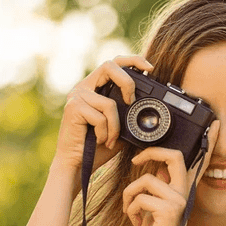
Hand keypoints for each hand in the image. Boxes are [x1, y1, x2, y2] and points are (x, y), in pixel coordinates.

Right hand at [51, 55, 151, 191]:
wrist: (77, 165)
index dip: (132, 60)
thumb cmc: (97, 147)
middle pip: (109, 66)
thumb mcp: (120, 127)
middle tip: (131, 102)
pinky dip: (106, 133)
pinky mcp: (73, 108)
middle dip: (127, 83)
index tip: (149, 68)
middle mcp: (83, 87)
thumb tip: (152, 110)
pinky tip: (99, 141)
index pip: (114, 64)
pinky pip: (101, 117)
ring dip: (115, 126)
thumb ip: (130, 114)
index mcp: (95, 88)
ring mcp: (77, 96)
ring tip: (110, 139)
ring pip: (109, 102)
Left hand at [122, 121, 220, 225]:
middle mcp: (185, 194)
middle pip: (174, 157)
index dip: (209, 143)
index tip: (216, 125)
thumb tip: (156, 171)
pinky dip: (130, 209)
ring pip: (145, 180)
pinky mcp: (168, 211)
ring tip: (132, 210)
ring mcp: (178, 201)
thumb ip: (159, 188)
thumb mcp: (157, 208)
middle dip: (150, 152)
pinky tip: (136, 222)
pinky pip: (139, 197)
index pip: (198, 163)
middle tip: (137, 158)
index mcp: (184, 191)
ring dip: (130, 195)